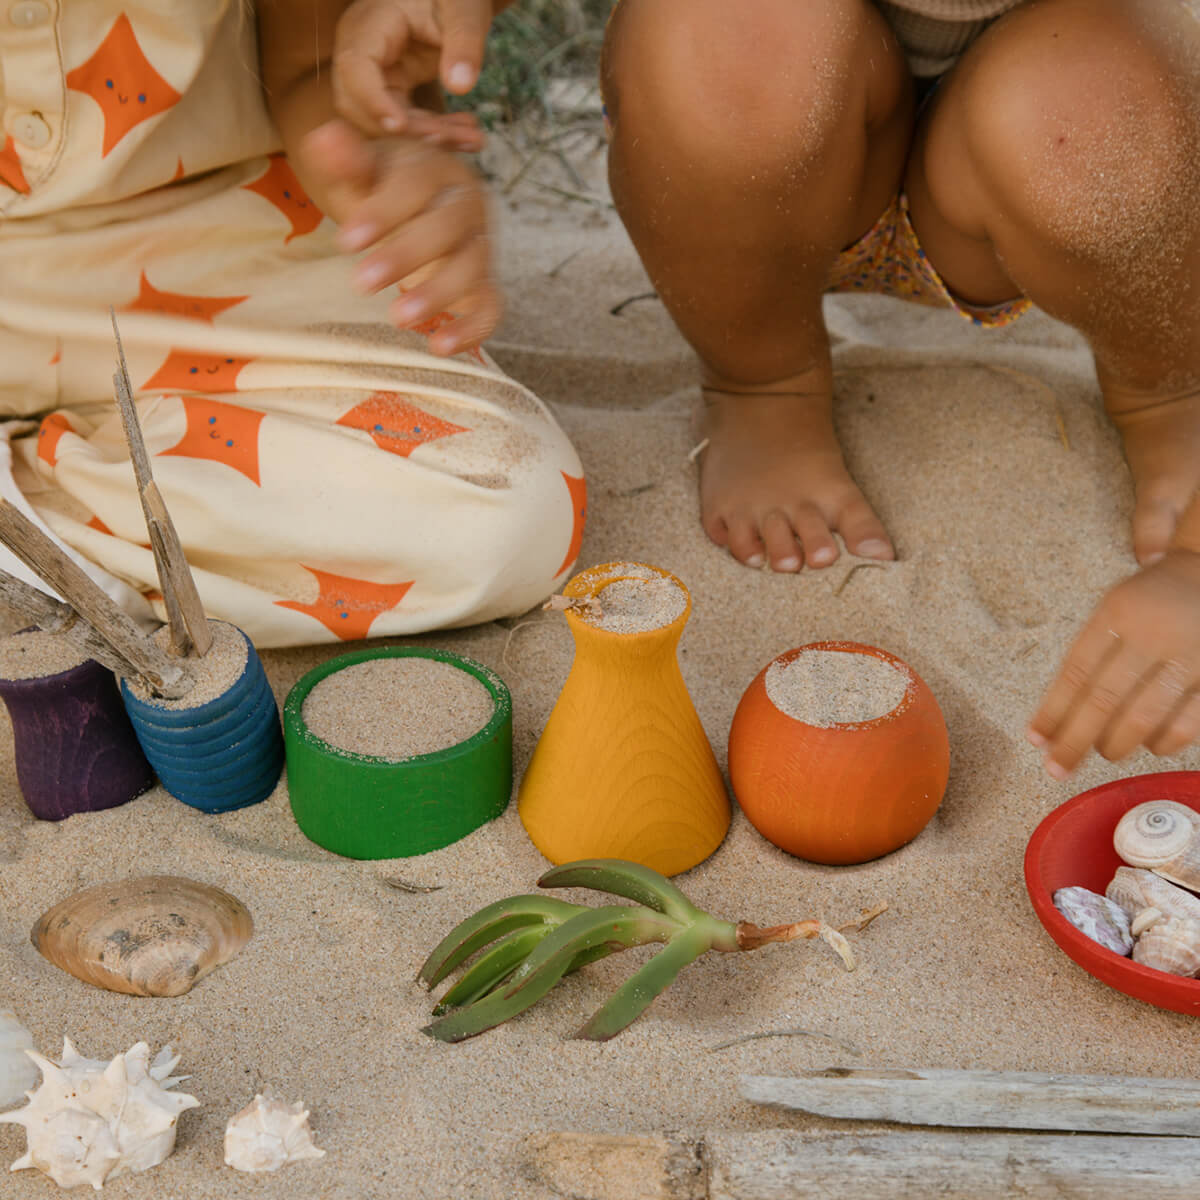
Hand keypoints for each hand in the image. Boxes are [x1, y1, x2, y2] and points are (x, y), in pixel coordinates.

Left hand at [301, 118, 500, 354]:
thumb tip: (323, 139)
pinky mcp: (486, 285)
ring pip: (472, 267)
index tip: (345, 242)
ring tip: (397, 318)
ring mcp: (482, 247)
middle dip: (406, 255)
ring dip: (438, 293)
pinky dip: (470, 329)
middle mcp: (469, 206)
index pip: (416, 185)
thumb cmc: (387, 191)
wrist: (422, 211)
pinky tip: (438, 347)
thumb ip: (348, 162)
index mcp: (439, 170)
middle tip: (361, 283)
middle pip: (448, 226)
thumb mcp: (365, 174)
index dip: (384, 212)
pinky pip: (490, 308)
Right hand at [332, 0, 492, 141]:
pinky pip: (407, 125)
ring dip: (426, 139)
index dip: (373, 101)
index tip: (400, 127)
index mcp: (368, 25)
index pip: (355, 69)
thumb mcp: (463, 8)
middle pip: (361, 106)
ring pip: (384, 124)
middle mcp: (362, 54)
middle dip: (405, 131)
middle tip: (452, 139)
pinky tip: (468, 135)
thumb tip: (459, 87)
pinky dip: (436, 134)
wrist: (453, 1)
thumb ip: (464, 41)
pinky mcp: (393, 92)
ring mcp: (375, 76)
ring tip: (472, 138)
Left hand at [1028, 549, 1199, 776]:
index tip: (1035, 739)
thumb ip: (1089, 653)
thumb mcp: (1114, 607)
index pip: (1076, 672)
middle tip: (1057, 767)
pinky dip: (1162, 742)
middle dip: (1075, 740)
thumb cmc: (1151, 600)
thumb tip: (1056, 715)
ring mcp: (1188, 657)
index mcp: (1116, 614)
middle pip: (1104, 700)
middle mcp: (1151, 635)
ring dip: (1116, 744)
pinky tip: (1149, 744)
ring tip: (1104, 751)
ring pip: (1143, 716)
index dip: (1053, 711)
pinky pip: (1187, 724)